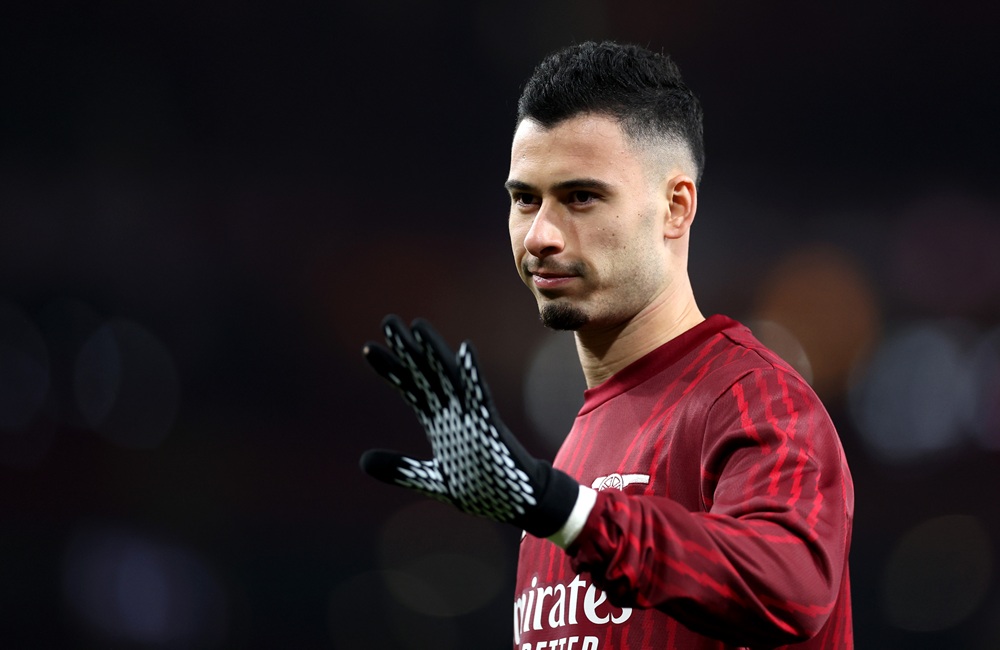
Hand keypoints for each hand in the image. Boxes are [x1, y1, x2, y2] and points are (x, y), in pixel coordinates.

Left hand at [359, 315, 579, 537]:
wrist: (512, 501)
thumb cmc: (476, 489)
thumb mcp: (427, 480)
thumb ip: (398, 469)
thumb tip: (362, 461)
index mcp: (438, 422)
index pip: (410, 388)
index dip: (390, 368)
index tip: (368, 348)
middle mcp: (452, 412)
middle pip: (425, 374)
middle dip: (406, 349)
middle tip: (388, 321)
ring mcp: (470, 416)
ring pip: (449, 376)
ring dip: (434, 351)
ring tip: (418, 326)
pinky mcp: (489, 425)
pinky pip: (479, 396)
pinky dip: (472, 373)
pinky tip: (465, 350)